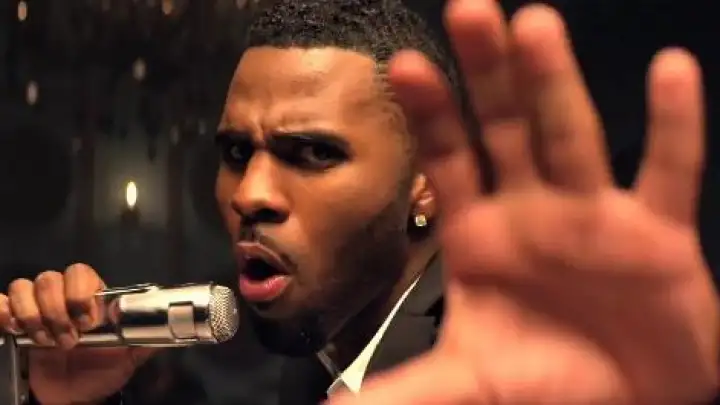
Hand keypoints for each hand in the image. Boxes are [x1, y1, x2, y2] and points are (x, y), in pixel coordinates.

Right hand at [0, 264, 156, 404]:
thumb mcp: (128, 357)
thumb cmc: (100, 372)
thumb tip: (168, 324)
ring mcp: (35, 308)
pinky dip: (4, 311)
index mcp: (90, 297)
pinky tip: (15, 329)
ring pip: (24, 287)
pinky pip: (1, 303)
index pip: (80, 273)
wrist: (73, 398)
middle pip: (49, 279)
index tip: (88, 322)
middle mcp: (61, 297)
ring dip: (33, 316)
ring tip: (46, 342)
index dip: (80, 293)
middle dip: (57, 311)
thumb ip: (144, 338)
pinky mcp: (13, 323)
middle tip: (68, 340)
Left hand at [329, 1, 717, 403]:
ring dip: (556, 82)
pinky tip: (670, 72)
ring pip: (573, 136)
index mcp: (481, 235)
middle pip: (506, 128)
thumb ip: (401, 393)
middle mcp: (532, 211)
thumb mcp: (464, 387)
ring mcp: (594, 216)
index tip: (401, 65)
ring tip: (536, 25)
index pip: (449, 160)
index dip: (429, 114)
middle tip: (468, 11)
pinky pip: (668, 171)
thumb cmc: (544, 384)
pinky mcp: (657, 235)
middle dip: (487, 74)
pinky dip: (673, 125)